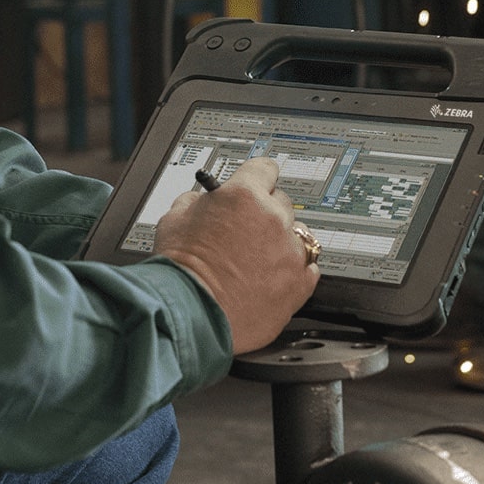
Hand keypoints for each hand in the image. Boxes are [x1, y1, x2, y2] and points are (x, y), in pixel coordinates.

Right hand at [153, 157, 320, 353]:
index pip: (263, 168)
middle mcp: (273, 219)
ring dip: (283, 242)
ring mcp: (290, 252)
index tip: (256, 184)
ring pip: (299, 234)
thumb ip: (196, 201)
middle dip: (266, 213)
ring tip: (259, 260)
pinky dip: (295, 270)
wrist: (190, 315)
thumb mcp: (174, 219)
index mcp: (244, 196)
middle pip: (282, 201)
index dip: (256, 177)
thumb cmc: (179, 272)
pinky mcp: (299, 285)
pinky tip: (274, 277)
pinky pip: (309, 268)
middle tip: (246, 231)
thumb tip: (204, 201)